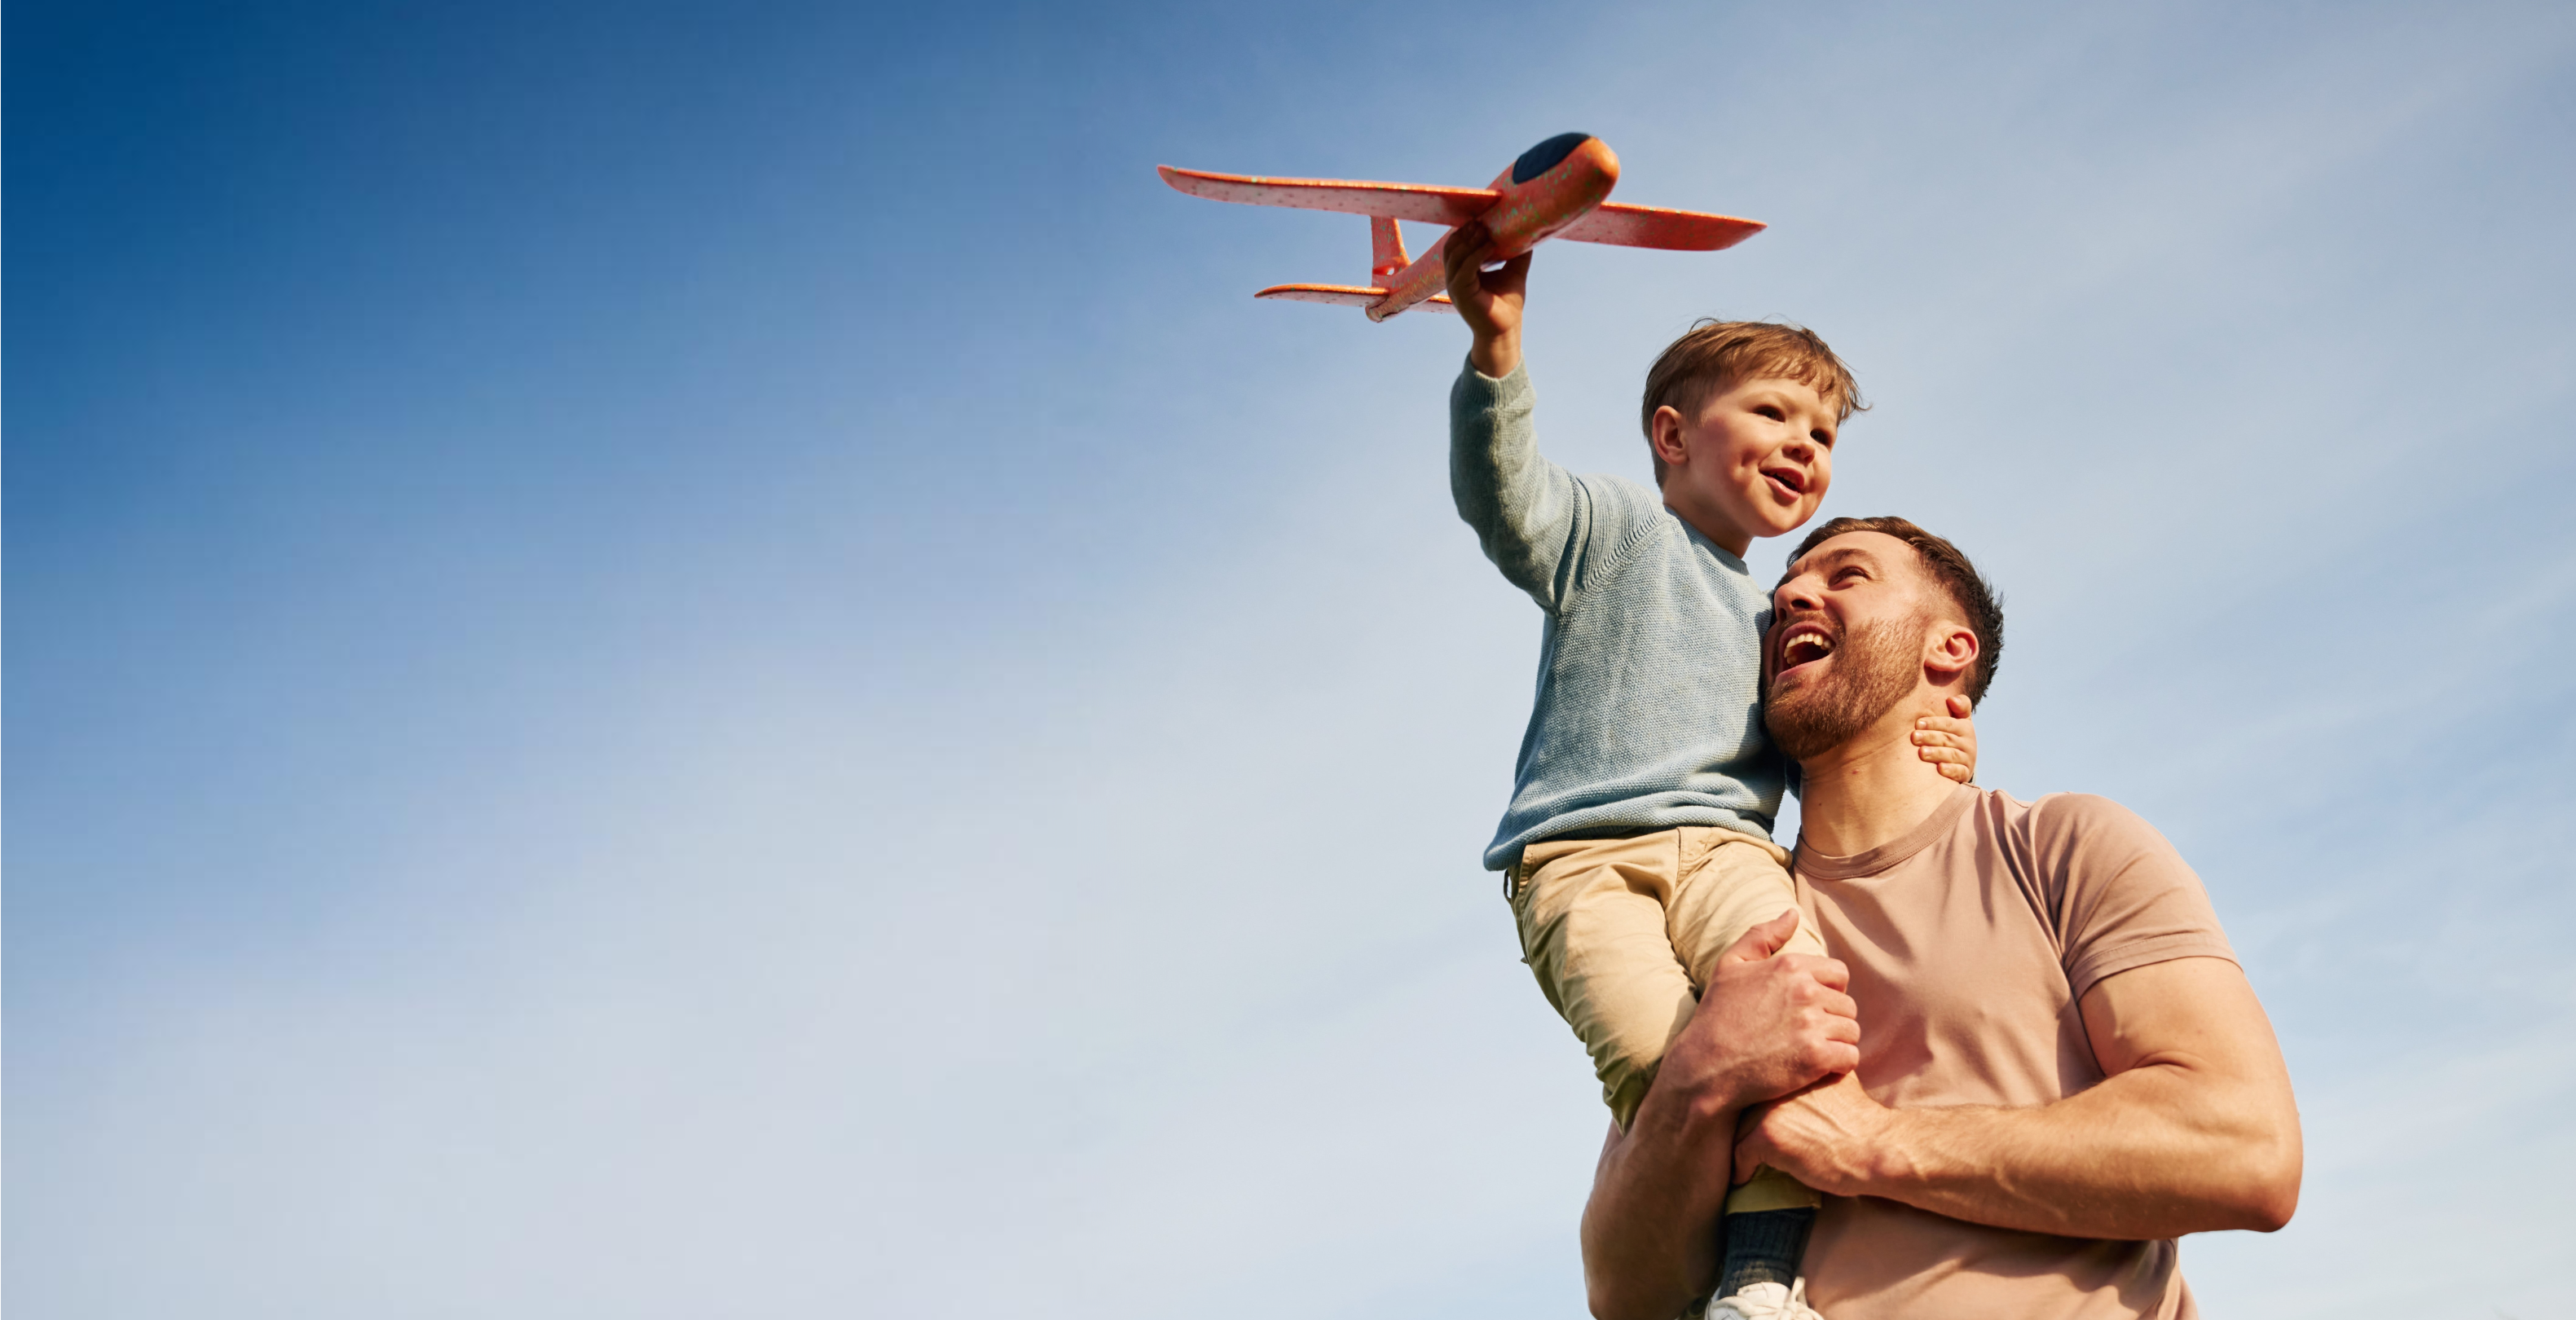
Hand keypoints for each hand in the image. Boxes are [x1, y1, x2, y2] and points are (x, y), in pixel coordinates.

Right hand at [1441, 221, 1527, 376]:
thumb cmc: (1507, 304)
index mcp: (1462, 273)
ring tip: (1486, 230)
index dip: (1466, 230)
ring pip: (1455, 255)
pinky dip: (1476, 254)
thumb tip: (1529, 233)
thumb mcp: (1513, 272)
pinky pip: (1465, 268)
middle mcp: (1454, 278)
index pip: (1456, 245)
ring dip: (1471, 240)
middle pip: (1451, 247)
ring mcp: (1455, 286)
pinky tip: (1490, 245)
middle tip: (1482, 221)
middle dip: (1466, 232)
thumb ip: (1517, 254)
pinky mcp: (1462, 293)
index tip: (1481, 218)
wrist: (1506, 330)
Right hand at [1654, 911, 1860, 1120]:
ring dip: (1836, 1043)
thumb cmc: (1716, 1016)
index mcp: (1790, 966)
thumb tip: (1793, 913)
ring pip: (1851, 1031)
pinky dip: (1839, 1065)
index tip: (1808, 1009)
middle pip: (1848, 1005)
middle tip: (1806, 1034)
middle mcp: (1805, 991)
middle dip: (1832, 1019)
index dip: (1828, 992)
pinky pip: (1851, 1057)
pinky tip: (1817, 1068)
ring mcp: (1812, 1025)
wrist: (1705, 1067)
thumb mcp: (1730, 965)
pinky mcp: (1816, 1058)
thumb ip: (1762, 935)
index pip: (1839, 974)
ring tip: (1810, 1051)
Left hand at [1733, 1070, 1893, 1194]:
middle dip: (1743, 1124)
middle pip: (1742, 1104)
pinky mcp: (1766, 1136)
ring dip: (1740, 1146)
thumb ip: (1814, 1073)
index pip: (1756, 1083)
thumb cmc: (1862, 1121)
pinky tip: (1744, 1177)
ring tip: (1741, 1161)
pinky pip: (1739, 1154)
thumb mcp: (1837, 1080)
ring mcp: (1768, 1108)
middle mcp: (1775, 1083)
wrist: (1876, 1148)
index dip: (1754, 1103)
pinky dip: (1740, 1169)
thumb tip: (1807, 1072)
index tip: (1752, 1121)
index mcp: (1792, 1067)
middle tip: (1741, 1143)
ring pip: (1737, 1129)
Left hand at [1913, 693, 1976, 783]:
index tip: (1918, 723)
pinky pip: (1959, 772)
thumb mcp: (1959, 720)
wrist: (1962, 762)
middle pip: (1947, 739)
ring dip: (1936, 753)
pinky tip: (1939, 769)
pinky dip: (1950, 771)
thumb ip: (1959, 707)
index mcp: (1965, 728)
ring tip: (1922, 752)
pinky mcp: (1964, 773)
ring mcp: (1967, 759)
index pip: (1949, 724)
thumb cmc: (1953, 736)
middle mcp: (1968, 743)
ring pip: (1952, 755)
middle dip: (1930, 737)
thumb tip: (1952, 699)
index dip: (1934, 723)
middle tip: (1914, 737)